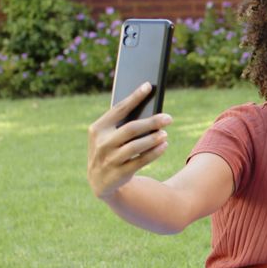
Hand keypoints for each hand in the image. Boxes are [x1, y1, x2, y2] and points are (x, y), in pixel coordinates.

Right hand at [87, 82, 171, 199]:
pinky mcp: (119, 174)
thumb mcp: (108, 136)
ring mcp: (109, 160)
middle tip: (168, 118)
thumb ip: (122, 124)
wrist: (99, 181)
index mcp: (97, 129)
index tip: (149, 86)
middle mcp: (101, 144)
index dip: (134, 97)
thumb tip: (149, 109)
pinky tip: (164, 145)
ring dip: (153, 139)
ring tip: (165, 133)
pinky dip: (154, 153)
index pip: (118, 109)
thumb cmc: (110, 150)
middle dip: (151, 122)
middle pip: (130, 129)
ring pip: (135, 146)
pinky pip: (140, 161)